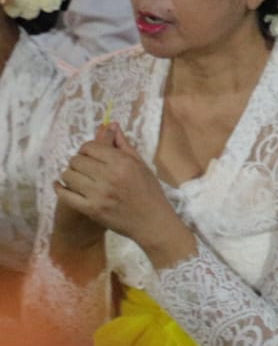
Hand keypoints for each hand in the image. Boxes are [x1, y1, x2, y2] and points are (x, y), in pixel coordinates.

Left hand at [54, 123, 188, 259]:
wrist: (151, 221)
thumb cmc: (149, 191)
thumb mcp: (140, 164)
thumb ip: (123, 144)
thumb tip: (111, 124)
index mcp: (122, 162)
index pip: (90, 147)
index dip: (87, 149)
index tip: (90, 155)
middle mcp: (109, 176)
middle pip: (76, 160)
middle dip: (78, 162)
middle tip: (84, 167)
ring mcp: (98, 194)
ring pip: (68, 176)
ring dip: (70, 175)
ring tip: (77, 178)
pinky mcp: (91, 209)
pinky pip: (65, 195)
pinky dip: (59, 188)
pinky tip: (59, 186)